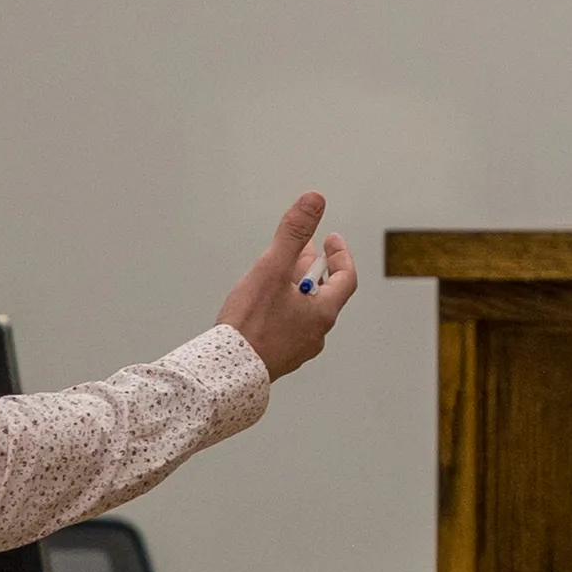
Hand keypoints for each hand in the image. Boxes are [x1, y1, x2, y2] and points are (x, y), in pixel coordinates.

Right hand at [221, 192, 358, 381]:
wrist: (226, 370)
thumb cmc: (251, 323)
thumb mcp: (273, 269)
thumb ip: (293, 233)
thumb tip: (315, 201)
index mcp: (323, 313)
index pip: (346, 279)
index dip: (340, 256)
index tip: (331, 240)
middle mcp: (315, 333)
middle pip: (323, 294)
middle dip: (313, 269)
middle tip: (304, 251)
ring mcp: (296, 348)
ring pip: (303, 311)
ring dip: (296, 289)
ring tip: (280, 273)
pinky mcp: (276, 357)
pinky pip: (286, 326)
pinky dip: (282, 308)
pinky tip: (262, 305)